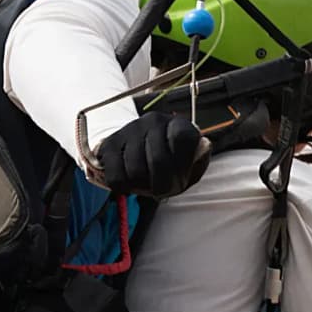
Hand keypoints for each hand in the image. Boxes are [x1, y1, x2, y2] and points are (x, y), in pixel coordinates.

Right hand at [86, 105, 214, 202]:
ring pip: (135, 172)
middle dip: (163, 185)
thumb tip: (202, 147)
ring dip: (143, 187)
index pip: (182, 139)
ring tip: (147, 184)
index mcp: (179, 124)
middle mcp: (154, 121)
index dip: (182, 166)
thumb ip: (199, 159)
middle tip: (164, 190)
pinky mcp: (109, 144)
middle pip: (158, 161)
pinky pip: (115, 177)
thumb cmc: (172, 161)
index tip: (182, 179)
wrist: (138, 147)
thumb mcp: (191, 163)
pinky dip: (124, 188)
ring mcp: (130, 129)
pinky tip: (131, 184)